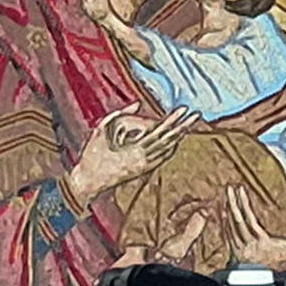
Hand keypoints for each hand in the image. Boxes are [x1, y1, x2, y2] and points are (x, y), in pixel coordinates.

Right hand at [64, 107, 195, 207]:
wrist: (89, 182)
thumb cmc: (91, 155)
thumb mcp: (99, 131)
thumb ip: (118, 115)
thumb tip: (137, 104)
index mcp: (134, 150)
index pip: (159, 132)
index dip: (173, 120)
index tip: (184, 109)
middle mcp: (144, 160)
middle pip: (169, 141)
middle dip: (184, 126)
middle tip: (197, 114)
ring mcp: (145, 167)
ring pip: (169, 150)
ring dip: (180, 136)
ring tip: (190, 123)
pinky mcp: (144, 171)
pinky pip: (163, 157)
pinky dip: (172, 147)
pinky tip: (177, 139)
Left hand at [219, 184, 285, 272]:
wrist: (275, 278)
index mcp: (262, 241)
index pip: (250, 219)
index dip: (244, 203)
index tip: (241, 189)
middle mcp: (248, 245)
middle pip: (237, 220)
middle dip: (232, 202)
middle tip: (229, 187)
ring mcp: (240, 249)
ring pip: (230, 227)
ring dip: (227, 210)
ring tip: (226, 195)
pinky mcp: (235, 251)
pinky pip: (226, 234)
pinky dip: (224, 222)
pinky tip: (222, 212)